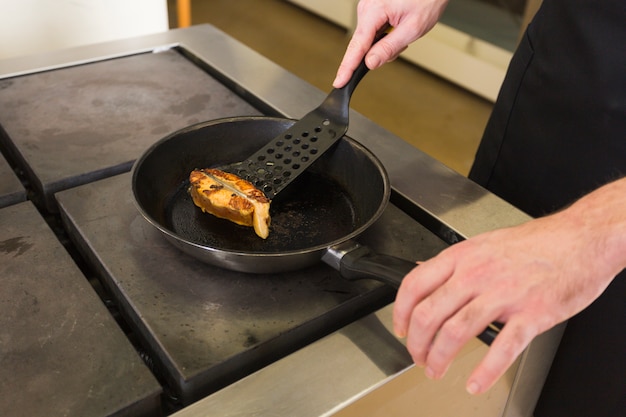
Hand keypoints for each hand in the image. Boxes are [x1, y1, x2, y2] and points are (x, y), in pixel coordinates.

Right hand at [333, 0, 448, 87]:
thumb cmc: (426, 0)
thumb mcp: (412, 28)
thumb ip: (389, 48)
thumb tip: (370, 63)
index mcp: (373, 11)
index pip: (357, 46)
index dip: (348, 67)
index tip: (340, 81)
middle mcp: (366, 8)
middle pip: (363, 45)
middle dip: (380, 52)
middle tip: (402, 43)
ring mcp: (368, 9)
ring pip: (369, 41)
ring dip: (385, 43)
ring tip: (402, 30)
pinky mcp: (372, 11)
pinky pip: (373, 33)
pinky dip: (385, 36)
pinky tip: (397, 27)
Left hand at [393, 178, 625, 393]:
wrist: (581, 240)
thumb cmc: (536, 243)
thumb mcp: (484, 243)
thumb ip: (454, 262)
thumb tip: (424, 270)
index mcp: (463, 257)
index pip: (414, 285)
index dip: (400, 312)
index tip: (401, 329)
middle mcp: (477, 274)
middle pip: (430, 314)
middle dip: (417, 343)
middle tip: (418, 356)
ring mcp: (504, 294)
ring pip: (456, 332)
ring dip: (439, 358)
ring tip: (436, 370)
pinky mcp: (531, 314)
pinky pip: (502, 347)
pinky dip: (485, 371)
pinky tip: (475, 382)